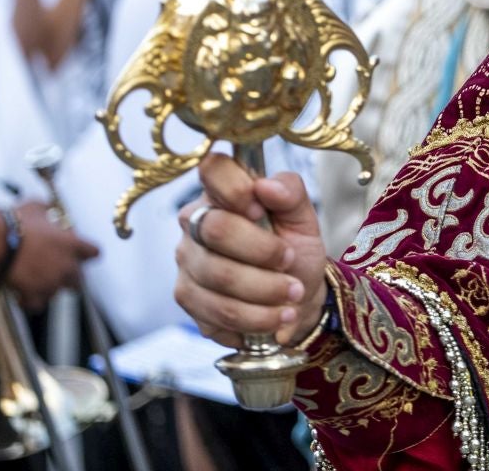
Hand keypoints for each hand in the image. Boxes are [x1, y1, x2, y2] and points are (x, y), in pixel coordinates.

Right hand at [3, 201, 99, 308]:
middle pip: (79, 280)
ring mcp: (51, 282)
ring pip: (57, 293)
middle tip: (55, 271)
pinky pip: (36, 305)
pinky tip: (21, 295)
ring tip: (33, 280)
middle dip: (69, 277)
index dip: (86, 254)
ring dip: (48, 288)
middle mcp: (67, 266)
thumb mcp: (36, 206)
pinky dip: (29, 301)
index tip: (77, 253)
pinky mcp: (34, 294)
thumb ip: (47, 209)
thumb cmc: (16, 221)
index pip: (95, 253)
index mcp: (72, 244)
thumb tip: (48, 207)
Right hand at [175, 154, 327, 348]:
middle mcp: (194, 223)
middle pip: (216, 230)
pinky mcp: (187, 299)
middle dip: (264, 251)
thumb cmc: (294, 248)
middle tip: (291, 261)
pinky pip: (217, 312)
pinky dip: (256, 318)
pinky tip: (277, 316)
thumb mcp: (303, 217)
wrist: (295, 296)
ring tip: (294, 295)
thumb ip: (290, 192)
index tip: (262, 211)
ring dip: (266, 290)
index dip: (237, 190)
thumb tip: (266, 185)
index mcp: (221, 191)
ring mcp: (186, 262)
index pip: (212, 169)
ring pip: (219, 276)